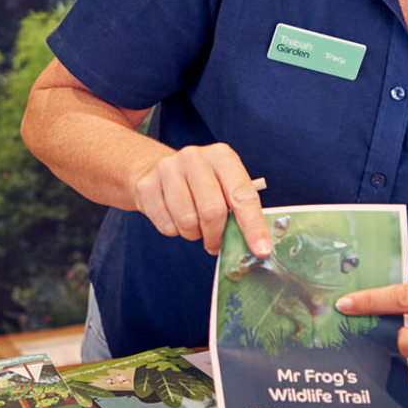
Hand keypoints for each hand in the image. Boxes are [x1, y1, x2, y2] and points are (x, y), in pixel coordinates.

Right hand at [128, 142, 270, 256]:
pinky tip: (174, 218)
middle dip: (217, 236)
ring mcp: (168, 169)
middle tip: (216, 244)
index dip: (253, 226)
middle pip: (213, 211)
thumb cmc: (199, 183)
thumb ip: (238, 208)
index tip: (261, 250)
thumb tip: (256, 244)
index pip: (243, 195)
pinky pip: (167, 226)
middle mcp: (195, 158)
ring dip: (194, 234)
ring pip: (188, 221)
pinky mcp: (147, 186)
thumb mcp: (222, 184)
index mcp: (222, 156)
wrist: (153, 170)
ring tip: (194, 226)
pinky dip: (175, 231)